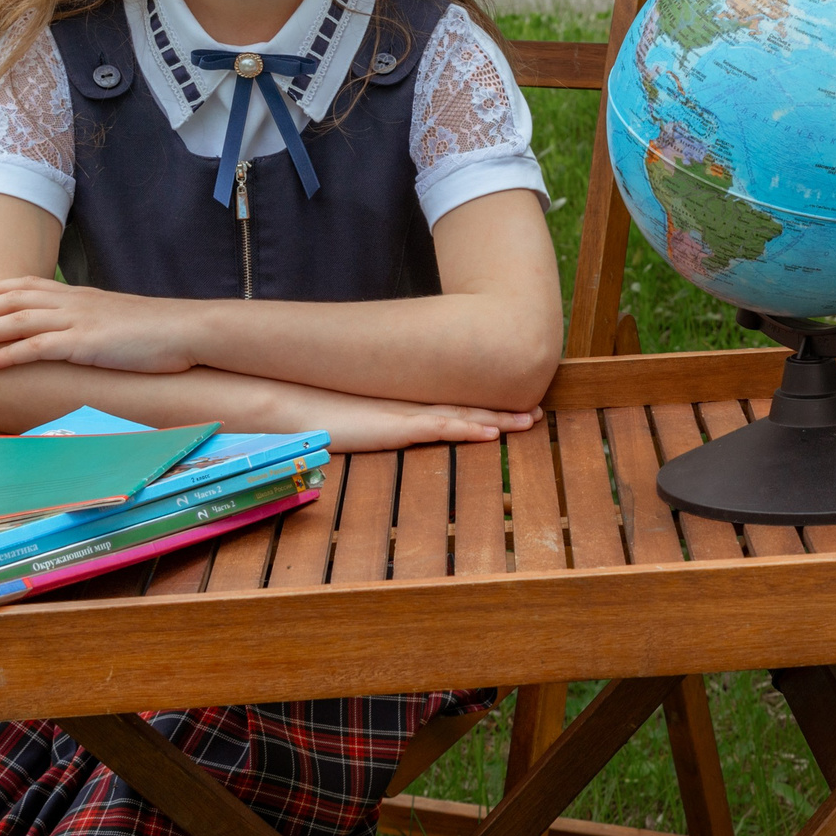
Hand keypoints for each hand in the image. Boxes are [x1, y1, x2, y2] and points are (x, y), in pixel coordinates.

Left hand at [0, 278, 197, 373]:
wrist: (187, 330)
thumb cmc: (158, 331)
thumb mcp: (117, 320)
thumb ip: (92, 322)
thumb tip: (78, 333)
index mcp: (79, 295)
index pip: (26, 285)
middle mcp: (72, 302)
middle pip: (12, 300)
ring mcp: (78, 321)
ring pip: (17, 320)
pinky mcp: (85, 343)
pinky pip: (37, 347)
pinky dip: (8, 354)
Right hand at [276, 384, 539, 451]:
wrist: (297, 403)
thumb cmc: (324, 414)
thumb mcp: (361, 423)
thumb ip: (381, 425)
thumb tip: (394, 431)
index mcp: (408, 406)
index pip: (456, 404)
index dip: (487, 406)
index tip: (517, 407)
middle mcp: (414, 406)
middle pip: (468, 406)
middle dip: (505, 411)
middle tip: (538, 413)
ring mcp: (407, 415)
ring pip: (463, 414)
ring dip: (498, 419)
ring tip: (530, 420)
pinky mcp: (397, 427)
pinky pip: (439, 427)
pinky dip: (467, 428)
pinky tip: (490, 432)